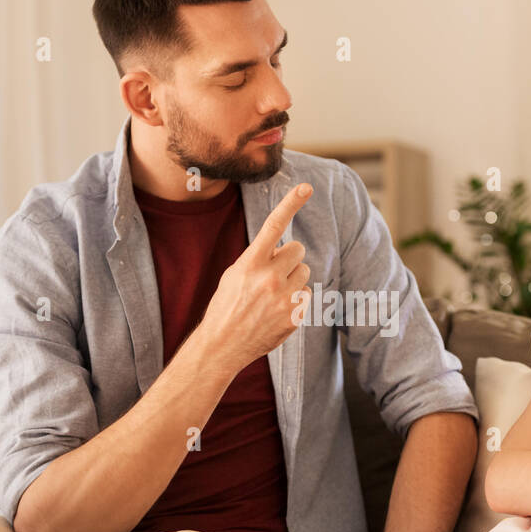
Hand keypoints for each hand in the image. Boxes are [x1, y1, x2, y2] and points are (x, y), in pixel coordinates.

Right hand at [199, 182, 313, 375]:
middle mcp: (269, 277)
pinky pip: (307, 295)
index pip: (274, 225)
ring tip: (273, 294)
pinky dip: (296, 300)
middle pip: (298, 250)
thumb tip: (286, 250)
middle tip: (274, 272)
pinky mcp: (295, 315)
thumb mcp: (234, 274)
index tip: (306, 187)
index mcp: (250, 263)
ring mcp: (285, 297)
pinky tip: (278, 311)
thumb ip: (258, 258)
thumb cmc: (227, 305)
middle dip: (289, 258)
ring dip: (293, 278)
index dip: (291, 203)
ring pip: (304, 272)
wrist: (223, 344)